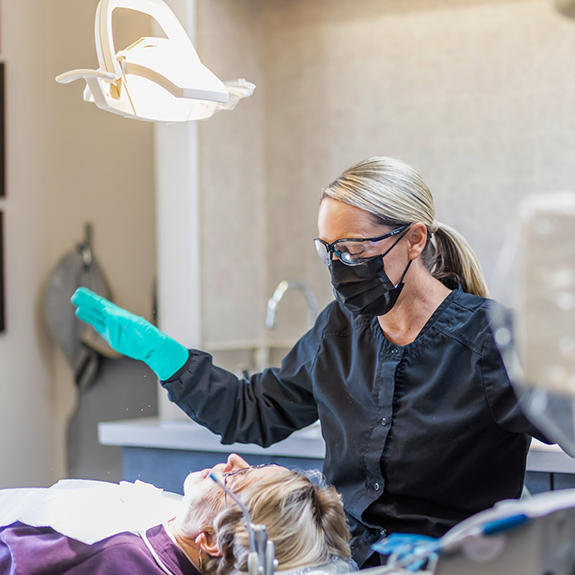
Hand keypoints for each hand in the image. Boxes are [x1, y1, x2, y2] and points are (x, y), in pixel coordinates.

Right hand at [71, 287, 187, 379]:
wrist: (152, 348)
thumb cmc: (150, 336)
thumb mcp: (140, 327)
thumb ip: (127, 320)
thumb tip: (112, 313)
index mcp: (121, 315)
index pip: (104, 305)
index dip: (93, 299)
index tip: (82, 293)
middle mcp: (115, 319)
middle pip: (98, 308)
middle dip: (87, 302)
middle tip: (75, 294)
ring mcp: (112, 327)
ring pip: (96, 316)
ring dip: (86, 310)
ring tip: (75, 302)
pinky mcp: (110, 336)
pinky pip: (98, 326)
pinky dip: (90, 320)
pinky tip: (82, 314)